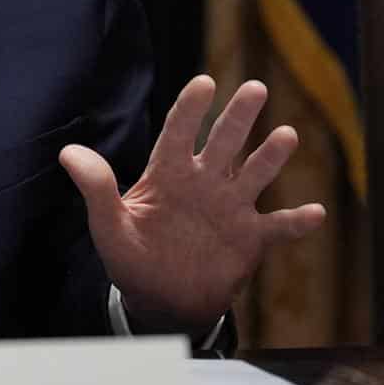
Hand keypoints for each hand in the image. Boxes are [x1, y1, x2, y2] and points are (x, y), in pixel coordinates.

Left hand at [59, 76, 324, 330]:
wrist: (161, 301)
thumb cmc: (132, 259)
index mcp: (169, 175)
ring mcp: (230, 209)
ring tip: (286, 134)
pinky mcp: (250, 239)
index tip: (203, 82)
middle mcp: (204, 183)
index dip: (190, 109)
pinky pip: (278, 227)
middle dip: (238, 116)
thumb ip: (96, 188)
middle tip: (255, 88)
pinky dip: (296, 222)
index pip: (179, 133)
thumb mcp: (108, 226)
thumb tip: (68, 152)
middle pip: (224, 142)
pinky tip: (315, 212)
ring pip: (254, 174)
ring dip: (270, 156)